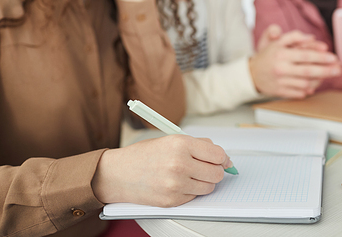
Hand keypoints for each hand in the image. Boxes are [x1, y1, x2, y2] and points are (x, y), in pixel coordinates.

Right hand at [92, 135, 231, 206]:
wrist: (118, 173)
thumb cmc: (144, 155)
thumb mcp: (171, 139)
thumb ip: (198, 145)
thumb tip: (221, 155)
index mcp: (181, 144)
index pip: (218, 155)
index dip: (223, 158)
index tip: (223, 160)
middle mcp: (180, 164)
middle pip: (217, 173)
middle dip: (215, 171)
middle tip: (206, 168)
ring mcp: (176, 184)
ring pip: (209, 187)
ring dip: (204, 182)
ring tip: (190, 175)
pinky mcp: (172, 201)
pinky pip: (194, 197)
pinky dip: (191, 192)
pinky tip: (178, 184)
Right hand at [250, 29, 341, 98]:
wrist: (251, 74)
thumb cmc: (267, 56)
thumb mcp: (277, 41)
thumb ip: (293, 37)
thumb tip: (311, 38)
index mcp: (281, 54)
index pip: (306, 56)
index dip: (322, 58)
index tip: (334, 58)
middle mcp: (281, 68)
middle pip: (308, 71)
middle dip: (326, 71)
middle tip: (338, 70)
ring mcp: (280, 82)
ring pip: (305, 83)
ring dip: (319, 81)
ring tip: (326, 76)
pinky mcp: (280, 92)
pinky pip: (298, 93)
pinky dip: (308, 90)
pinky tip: (314, 86)